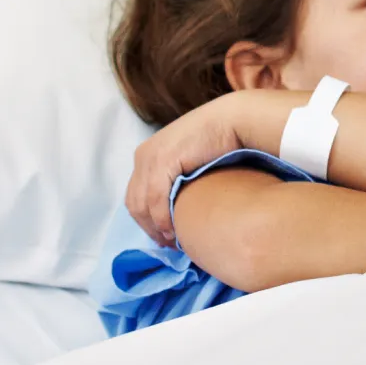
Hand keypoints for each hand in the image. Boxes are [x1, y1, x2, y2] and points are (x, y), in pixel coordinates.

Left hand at [125, 94, 249, 245]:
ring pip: (141, 204)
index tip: (163, 236)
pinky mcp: (162, 162)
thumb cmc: (218, 141)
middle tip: (167, 244)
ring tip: (172, 241)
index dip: (146, 220)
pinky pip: (155, 200)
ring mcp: (150, 158)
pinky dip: (162, 219)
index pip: (136, 195)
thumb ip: (179, 179)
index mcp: (147, 155)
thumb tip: (180, 206)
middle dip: (148, 227)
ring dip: (154, 227)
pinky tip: (174, 230)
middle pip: (134, 202)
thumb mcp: (189, 161)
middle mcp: (143, 155)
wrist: (231, 121)